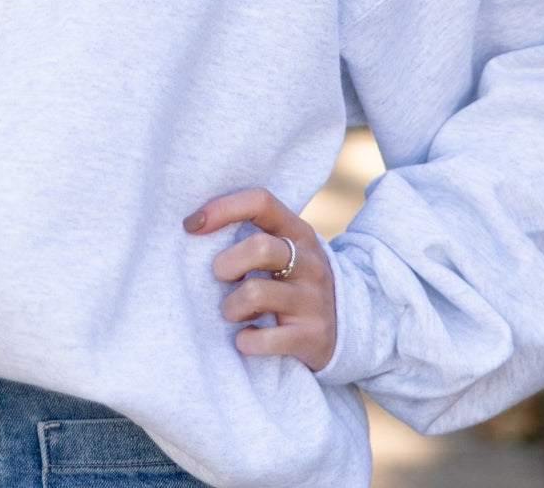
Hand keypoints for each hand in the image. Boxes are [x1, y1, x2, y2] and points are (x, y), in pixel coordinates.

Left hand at [183, 186, 336, 370]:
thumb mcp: (286, 249)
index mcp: (298, 232)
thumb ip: (253, 234)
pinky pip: (267, 339)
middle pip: (259, 247)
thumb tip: (194, 226)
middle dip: (226, 264)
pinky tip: (246, 338)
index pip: (261, 202)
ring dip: (230, 307)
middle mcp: (309, 262)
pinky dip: (247, 341)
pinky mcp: (313, 335)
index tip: (191, 225)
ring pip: (256, 293)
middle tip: (220, 279)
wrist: (351, 326)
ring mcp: (314, 299)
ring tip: (233, 312)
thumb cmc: (295, 280)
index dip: (223, 208)